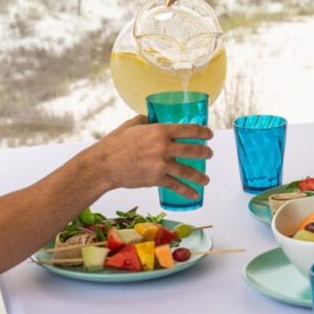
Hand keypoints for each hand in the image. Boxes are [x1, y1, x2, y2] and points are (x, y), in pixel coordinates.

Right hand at [85, 116, 212, 197]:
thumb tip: (151, 119)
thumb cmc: (115, 144)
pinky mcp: (156, 179)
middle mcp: (164, 146)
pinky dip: (187, 191)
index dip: (203, 132)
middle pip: (193, 150)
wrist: (104, 165)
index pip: (189, 129)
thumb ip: (144, 120)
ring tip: (206, 180)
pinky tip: (194, 194)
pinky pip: (176, 186)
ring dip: (200, 176)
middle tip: (209, 154)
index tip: (209, 134)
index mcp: (160, 130)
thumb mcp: (131, 125)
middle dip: (205, 152)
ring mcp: (161, 164)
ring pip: (188, 171)